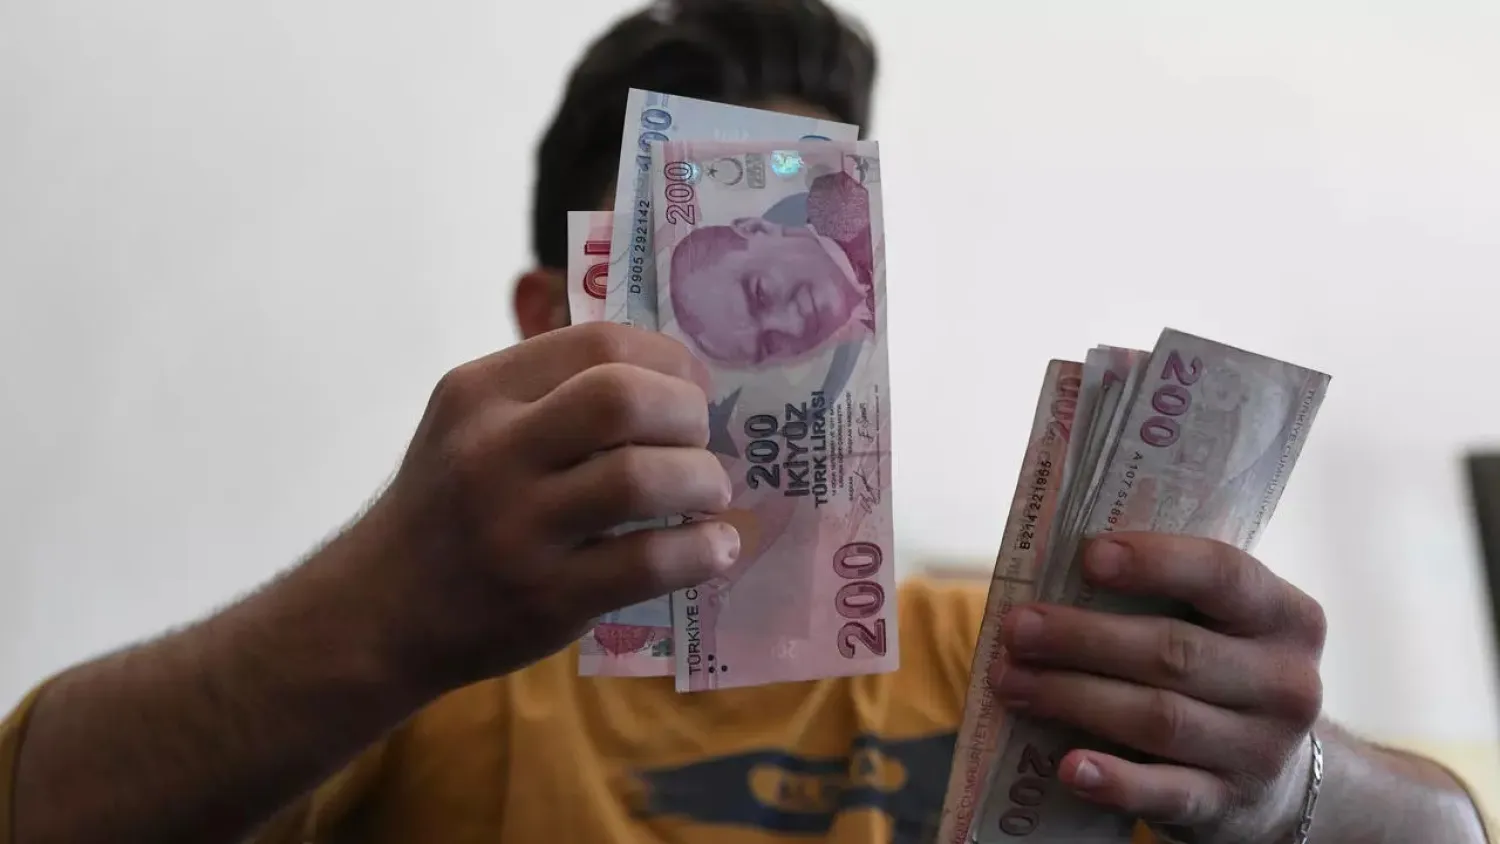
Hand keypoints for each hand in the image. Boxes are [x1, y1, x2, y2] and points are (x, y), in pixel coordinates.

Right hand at [354, 322, 736, 689]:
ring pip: (639, 478)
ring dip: (701, 481)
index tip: (690, 388)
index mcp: (480, 393)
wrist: (377, 612)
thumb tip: (676, 376)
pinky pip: (647, 562)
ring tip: (708, 495)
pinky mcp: (544, 597)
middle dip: (688, 414)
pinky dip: (700, 551)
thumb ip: (551, 393)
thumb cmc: (448, 509)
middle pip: (621, 397)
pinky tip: (714, 548)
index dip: (669, 360)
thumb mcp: (471, 426)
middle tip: (699, 442)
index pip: (600, 342)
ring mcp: (515, 528)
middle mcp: (491, 452)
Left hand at [991, 533, 1325, 843]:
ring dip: (1074, 697)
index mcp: (1286, 616)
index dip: (1155, 562)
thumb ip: (1162, 596)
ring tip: (1012, 683)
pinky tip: (1069, 766)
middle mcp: (1286, 682)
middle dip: (1082, 638)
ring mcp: (1262, 750)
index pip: (1223, 574)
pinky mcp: (1229, 804)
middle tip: (1016, 630)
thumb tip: (1049, 570)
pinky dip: (1115, 781)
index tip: (1088, 557)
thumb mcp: (1217, 625)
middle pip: (1173, 651)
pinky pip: (1166, 793)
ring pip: (1158, 718)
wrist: (1272, 780)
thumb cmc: (1218, 671)